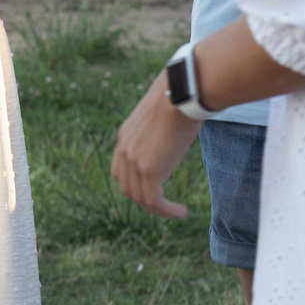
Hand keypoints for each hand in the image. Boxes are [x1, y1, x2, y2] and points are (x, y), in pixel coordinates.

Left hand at [111, 73, 199, 218]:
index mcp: (125, 135)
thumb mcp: (166, 112)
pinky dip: (166, 211)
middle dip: (145, 199)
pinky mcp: (149, 171)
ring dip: (158, 209)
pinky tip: (181, 212)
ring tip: (176, 212)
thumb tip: (182, 119)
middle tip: (165, 206)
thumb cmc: (183, 95)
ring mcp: (134, 162)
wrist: (182, 92)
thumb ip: (165, 124)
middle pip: (127, 187)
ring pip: (140, 197)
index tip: (155, 188)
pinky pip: (153, 201)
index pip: (121, 169)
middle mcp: (124, 150)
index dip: (135, 183)